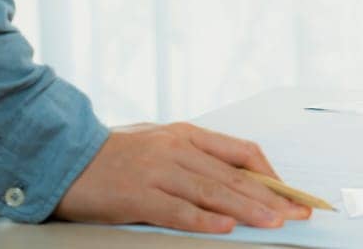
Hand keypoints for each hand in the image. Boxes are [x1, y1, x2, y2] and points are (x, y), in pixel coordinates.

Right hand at [54, 123, 310, 232]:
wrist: (64, 155)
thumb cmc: (115, 155)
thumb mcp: (162, 145)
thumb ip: (197, 158)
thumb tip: (238, 180)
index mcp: (187, 134)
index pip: (242, 151)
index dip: (271, 174)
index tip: (292, 192)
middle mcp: (177, 149)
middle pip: (234, 175)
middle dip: (271, 196)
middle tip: (298, 212)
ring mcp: (157, 171)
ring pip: (213, 191)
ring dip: (247, 208)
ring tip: (274, 221)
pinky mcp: (137, 195)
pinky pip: (177, 210)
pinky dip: (203, 219)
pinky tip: (225, 227)